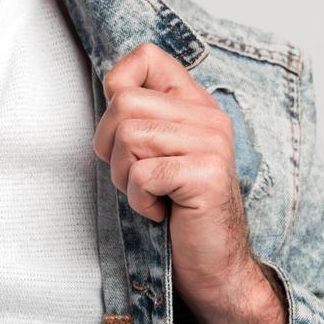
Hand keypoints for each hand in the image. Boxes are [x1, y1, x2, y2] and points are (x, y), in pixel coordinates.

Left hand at [94, 41, 285, 323]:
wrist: (215, 267)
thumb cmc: (176, 212)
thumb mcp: (156, 153)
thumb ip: (140, 117)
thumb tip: (109, 88)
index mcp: (195, 105)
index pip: (146, 56)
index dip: (116, 84)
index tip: (121, 126)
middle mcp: (209, 118)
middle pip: (123, 103)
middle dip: (110, 146)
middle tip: (134, 177)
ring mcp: (212, 144)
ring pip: (128, 136)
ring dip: (124, 176)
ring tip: (150, 194)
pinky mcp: (207, 175)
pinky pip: (142, 174)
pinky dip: (139, 200)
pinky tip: (162, 211)